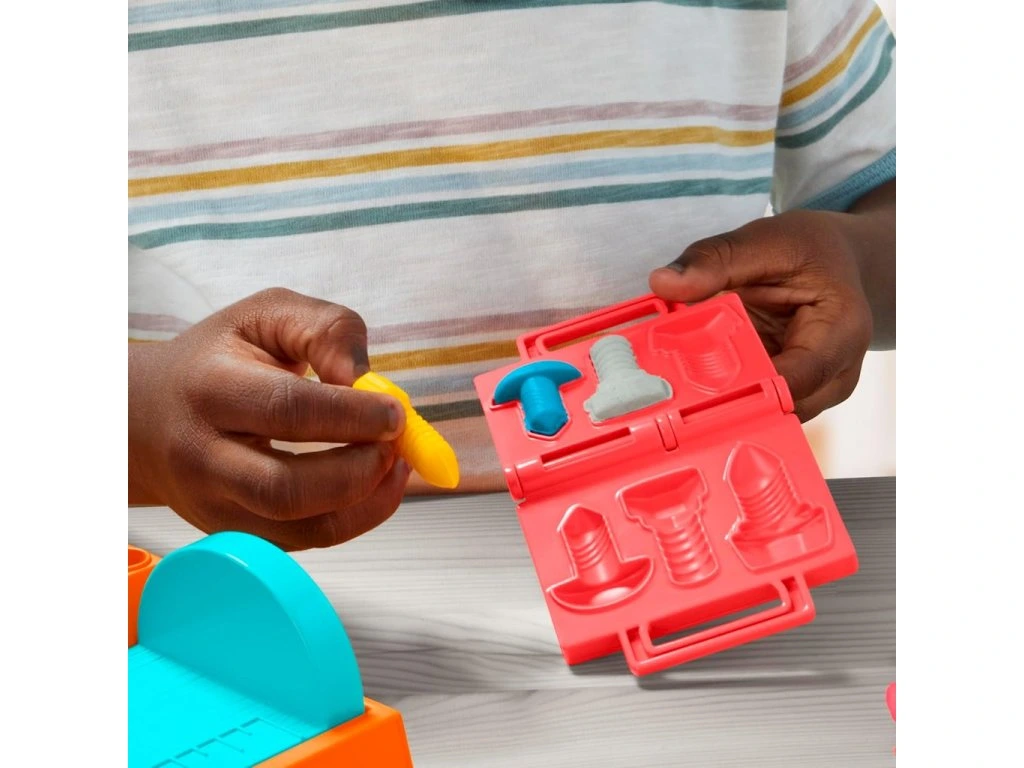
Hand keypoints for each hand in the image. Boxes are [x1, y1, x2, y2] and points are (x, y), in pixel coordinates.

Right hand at [129, 288, 410, 549]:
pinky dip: (354, 519)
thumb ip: (326, 329)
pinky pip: (304, 542)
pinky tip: (375, 485)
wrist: (147, 414)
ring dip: (366, 502)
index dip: (353, 415)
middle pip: (287, 488)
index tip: (397, 412)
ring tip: (395, 464)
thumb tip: (364, 378)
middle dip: (360, 470)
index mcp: (209, 388)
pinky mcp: (232, 534)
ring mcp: (213, 506)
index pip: (286, 410)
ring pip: (300, 529)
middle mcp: (203, 457)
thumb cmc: (220, 357)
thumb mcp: (268, 315)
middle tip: (397, 443)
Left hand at [649, 208, 878, 421]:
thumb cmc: (810, 251)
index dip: (740, 390)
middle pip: (775, 408)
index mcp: (840, 335)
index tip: (688, 384)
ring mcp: (813, 393)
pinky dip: (722, 395)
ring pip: (761, 414)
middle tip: (666, 384)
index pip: (791, 382)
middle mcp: (834, 376)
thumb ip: (715, 260)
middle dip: (722, 399)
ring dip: (719, 401)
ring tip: (674, 380)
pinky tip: (690, 380)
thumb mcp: (766, 241)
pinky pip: (755, 406)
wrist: (838, 261)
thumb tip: (662, 282)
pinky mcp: (790, 396)